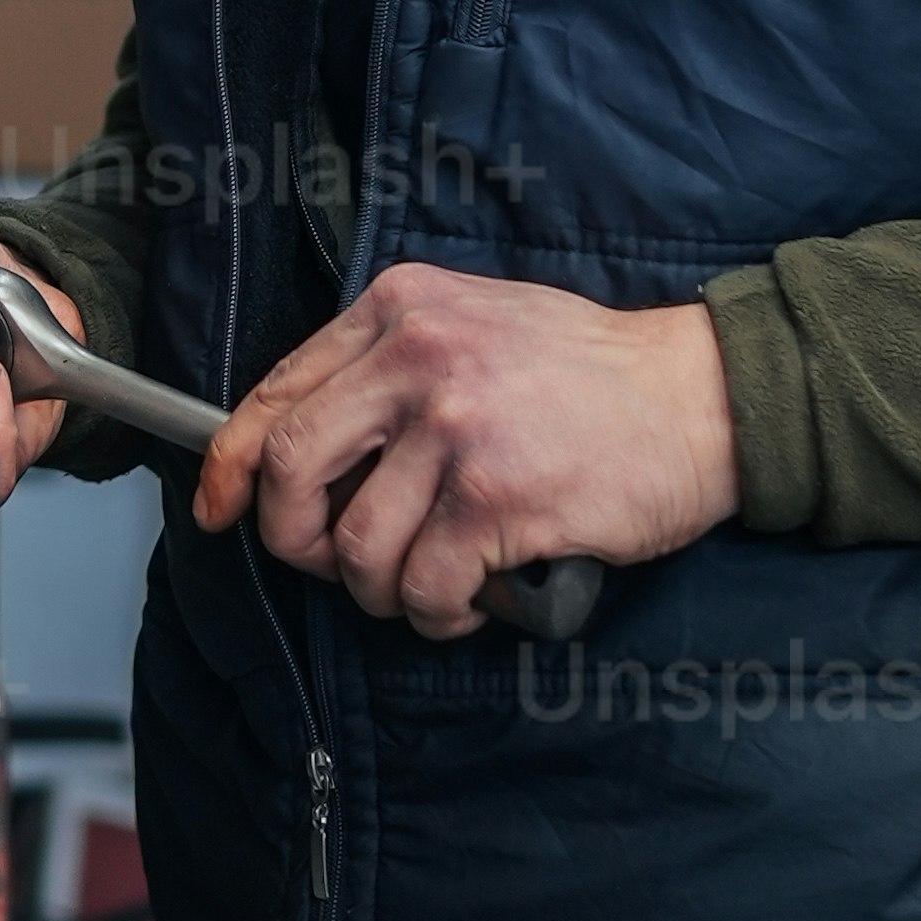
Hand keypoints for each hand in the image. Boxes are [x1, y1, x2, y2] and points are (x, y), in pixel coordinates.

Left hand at [197, 265, 736, 636]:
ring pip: (354, 545)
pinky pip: (422, 586)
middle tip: (335, 567)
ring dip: (381, 590)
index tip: (219, 508)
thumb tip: (304, 452)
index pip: (276, 391)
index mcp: (400, 308)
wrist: (701, 398)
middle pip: (293, 470)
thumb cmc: (589, 375)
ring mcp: (456, 425)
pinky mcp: (497, 495)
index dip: (233, 464)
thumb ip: (390, 369)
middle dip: (294, 540)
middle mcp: (418, 356)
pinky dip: (437, 611)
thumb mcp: (475, 327)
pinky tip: (471, 598)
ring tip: (429, 584)